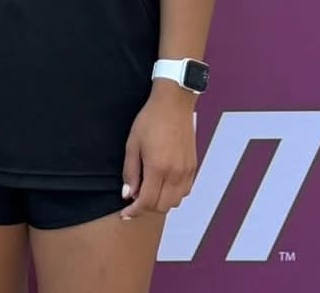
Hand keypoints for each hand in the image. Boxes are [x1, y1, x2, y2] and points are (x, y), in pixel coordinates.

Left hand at [121, 83, 197, 219]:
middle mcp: (176, 174)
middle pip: (162, 206)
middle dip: (146, 207)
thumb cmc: (149, 121)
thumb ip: (130, 172)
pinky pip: (185, 191)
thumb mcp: (132, 144)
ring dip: (161, 201)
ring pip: (175, 202)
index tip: (125, 214)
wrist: (173, 104)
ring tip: (149, 188)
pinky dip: (173, 194)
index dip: (134, 211)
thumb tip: (128, 194)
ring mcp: (187, 171)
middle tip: (135, 196)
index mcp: (158, 168)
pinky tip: (163, 182)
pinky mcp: (194, 167)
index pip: (147, 202)